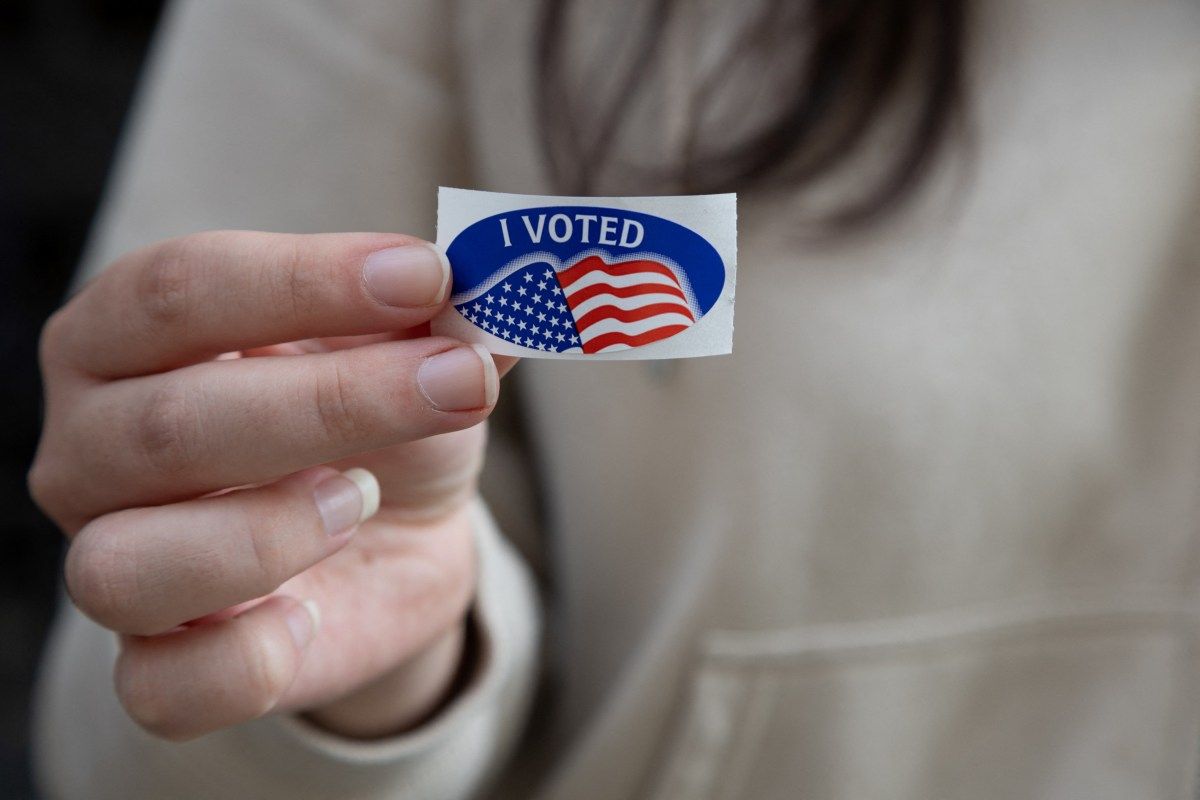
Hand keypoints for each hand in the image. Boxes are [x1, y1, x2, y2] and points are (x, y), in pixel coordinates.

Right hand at [30, 231, 512, 739]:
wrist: (398, 533)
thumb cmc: (384, 419)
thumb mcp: (420, 350)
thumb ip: (446, 317)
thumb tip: (497, 293)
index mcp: (127, 335)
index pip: (179, 289)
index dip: (306, 281)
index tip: (427, 278)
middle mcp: (90, 448)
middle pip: (167, 424)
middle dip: (333, 403)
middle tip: (454, 384)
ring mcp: (109, 563)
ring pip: (126, 568)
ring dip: (268, 533)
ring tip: (359, 499)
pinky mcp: (159, 665)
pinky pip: (162, 688)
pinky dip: (248, 660)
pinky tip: (311, 615)